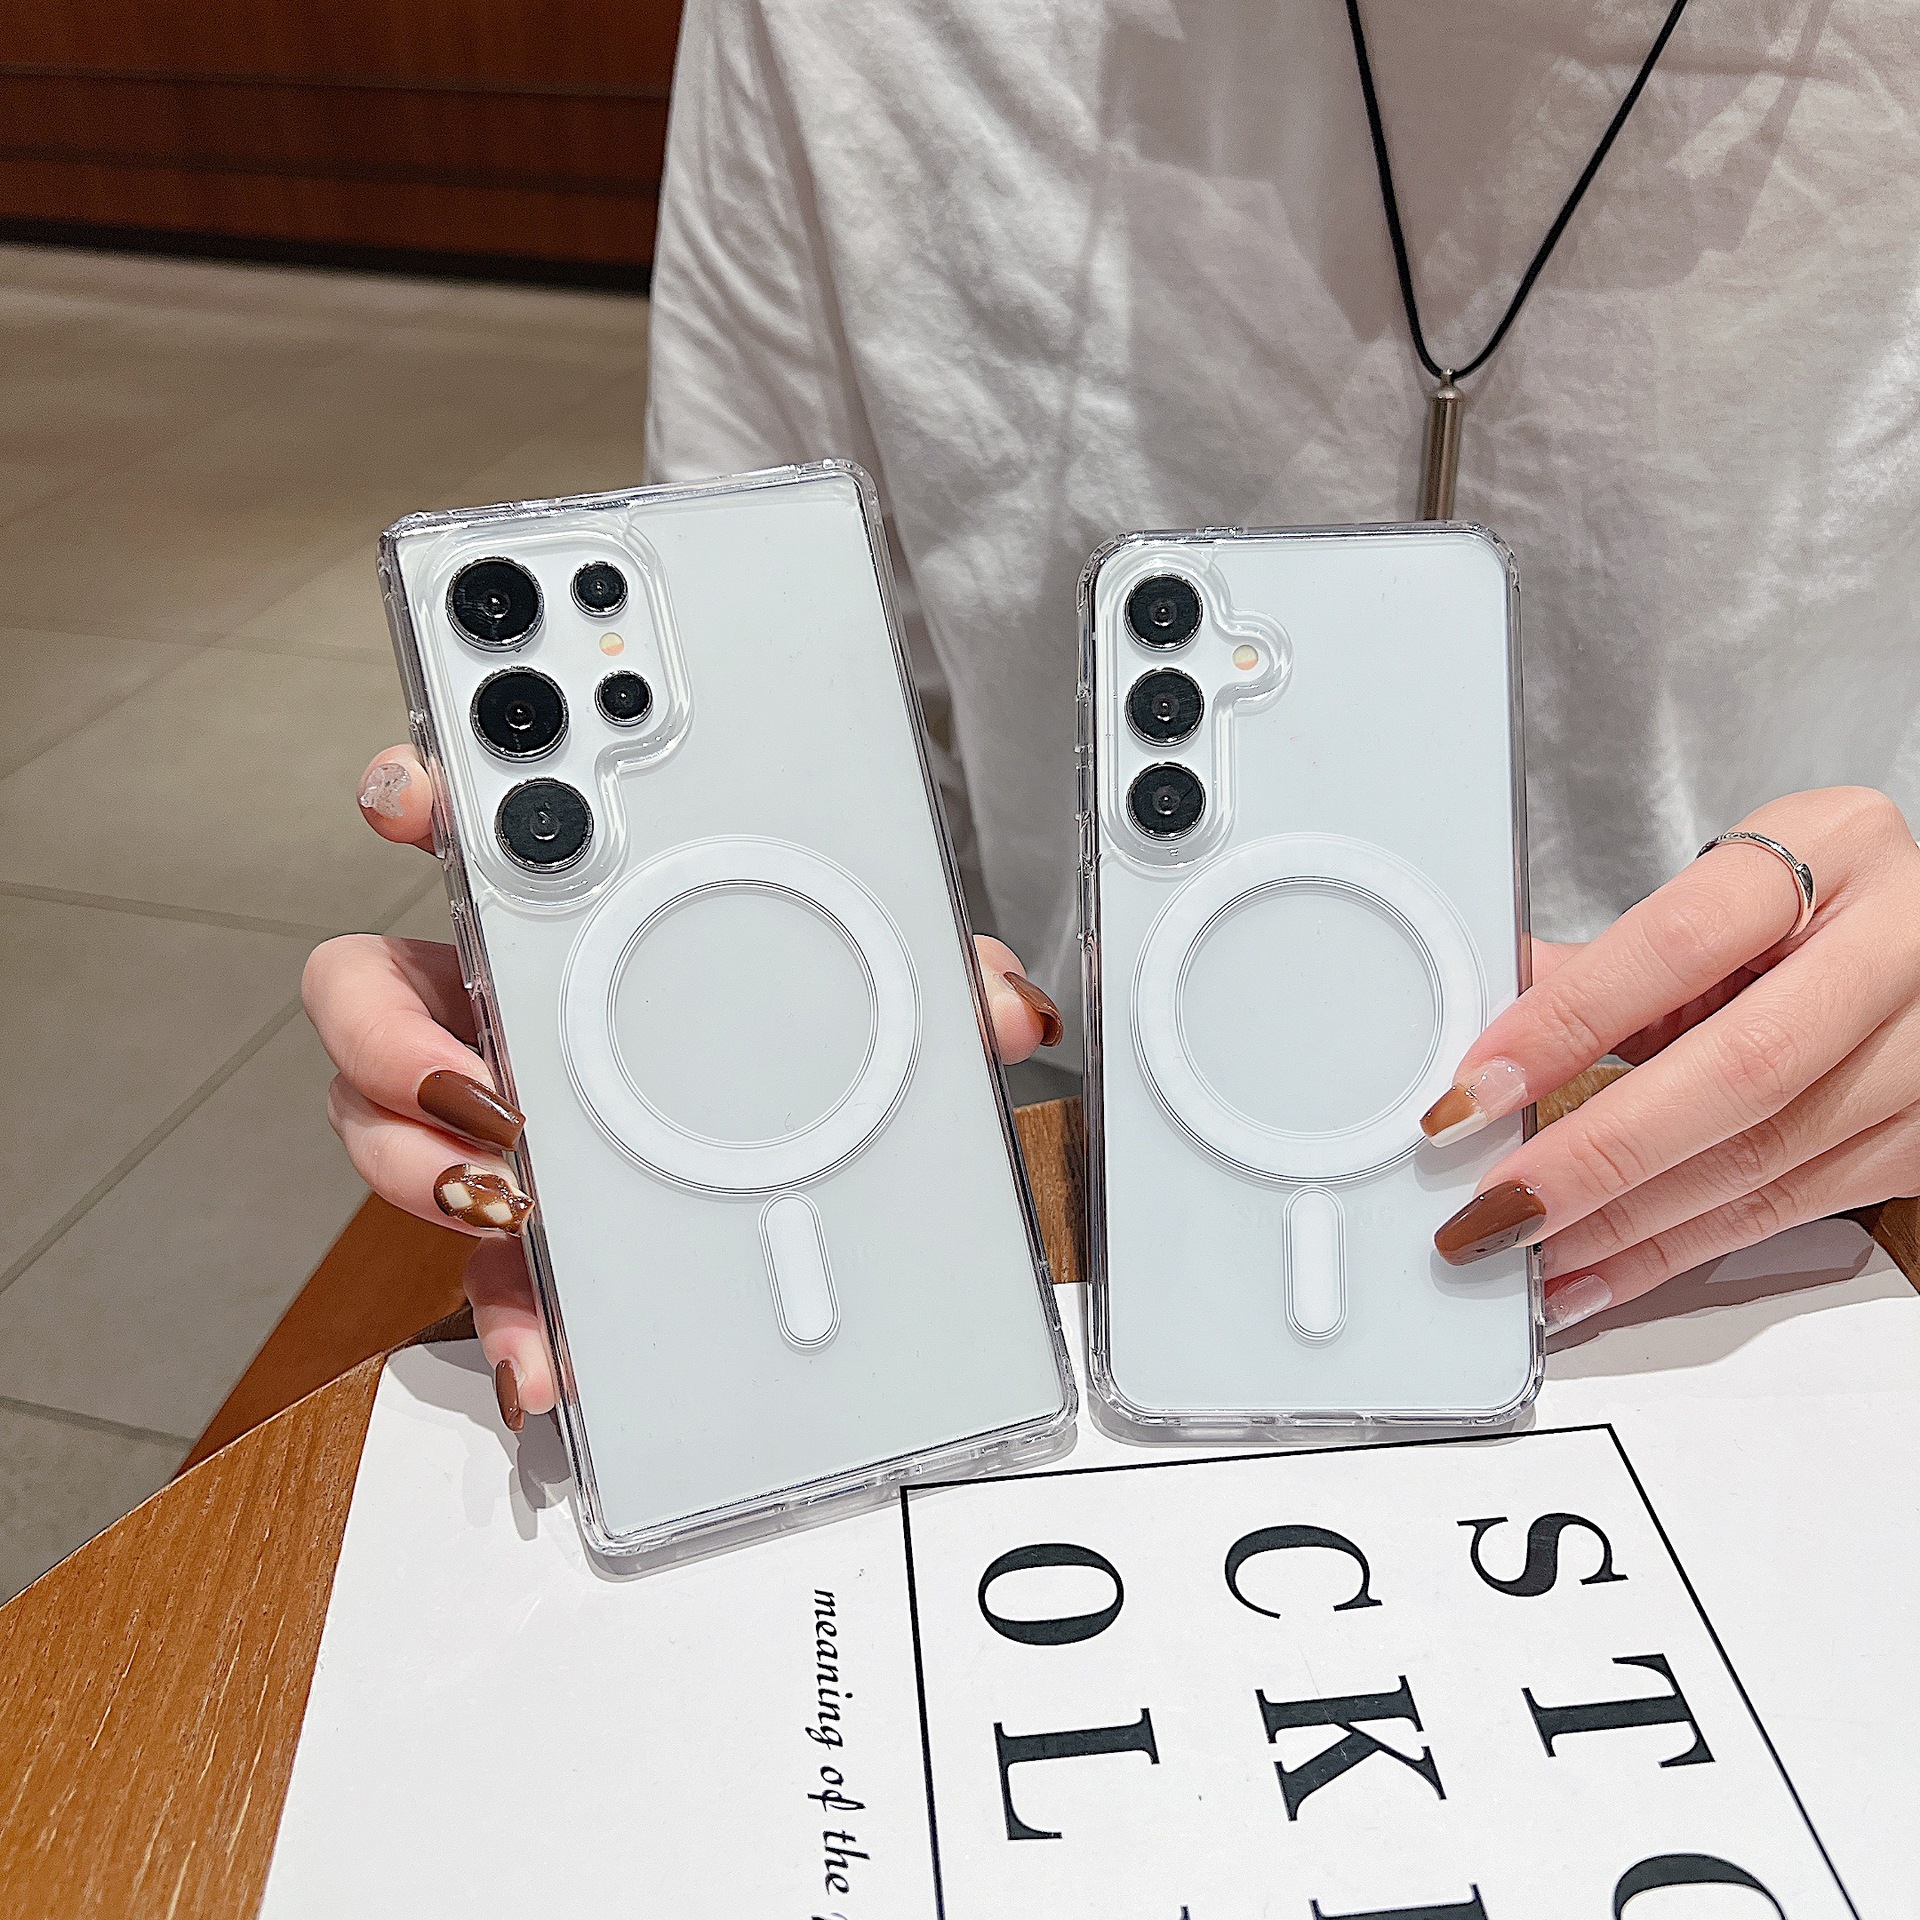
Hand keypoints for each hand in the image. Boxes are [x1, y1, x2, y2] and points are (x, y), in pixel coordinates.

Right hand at [304, 746, 1063, 1428]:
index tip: (415, 800)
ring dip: (426, 1172)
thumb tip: (1015, 1010)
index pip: (471, 836)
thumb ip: (938, 984)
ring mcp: (501, 1130)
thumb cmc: (801, 1053)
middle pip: (366, 996)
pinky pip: (482, 1282)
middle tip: (476, 1077)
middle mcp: (507, 1018)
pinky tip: (552, 1362)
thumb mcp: (877, 1006)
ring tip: (510, 1202)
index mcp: (575, 931)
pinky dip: (511, 1322)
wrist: (799, 1213)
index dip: (420, 798)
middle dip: (390, 1033)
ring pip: (384, 1137)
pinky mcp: (525, 1245)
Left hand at [1417, 787, 1919, 1331]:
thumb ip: (1613, 960)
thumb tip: (1492, 1026)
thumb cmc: (1821, 905)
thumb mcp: (1727, 895)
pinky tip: (1598, 1268)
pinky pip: (1788, 1211)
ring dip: (1628, 1221)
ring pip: (1765, 1160)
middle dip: (1600, 1150)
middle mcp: (1901, 946)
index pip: (1679, 942)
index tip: (1481, 1086)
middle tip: (1501, 1200)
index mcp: (1833, 847)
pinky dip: (1677, 1248)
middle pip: (1739, 1070)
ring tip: (1528, 1246)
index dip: (1568, 1022)